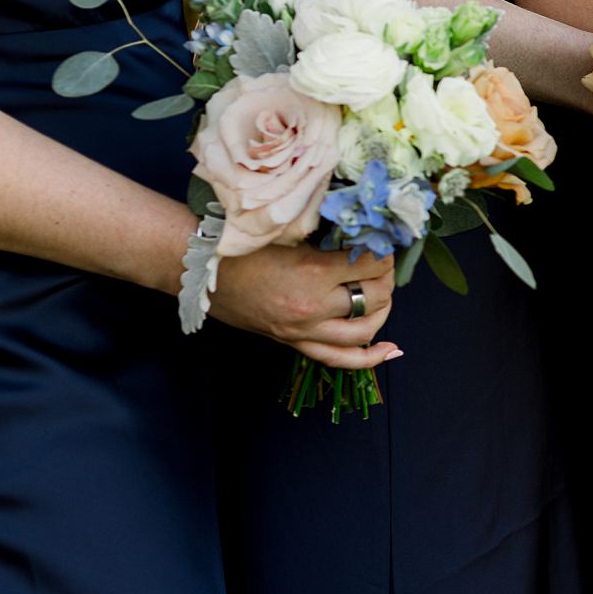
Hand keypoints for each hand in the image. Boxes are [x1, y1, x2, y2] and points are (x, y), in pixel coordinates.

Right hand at [210, 243, 398, 369]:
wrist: (202, 271)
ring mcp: (304, 330)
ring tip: (383, 294)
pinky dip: (368, 358)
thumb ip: (329, 239)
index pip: (373, 265)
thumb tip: (366, 236)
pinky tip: (390, 350)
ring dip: (382, 310)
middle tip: (383, 264)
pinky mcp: (294, 342)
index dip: (385, 252)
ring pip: (365, 331)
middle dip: (387, 279)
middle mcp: (313, 307)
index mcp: (313, 272)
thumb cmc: (244, 245)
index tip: (384, 242)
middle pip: (376, 298)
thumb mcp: (292, 234)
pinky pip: (338, 359)